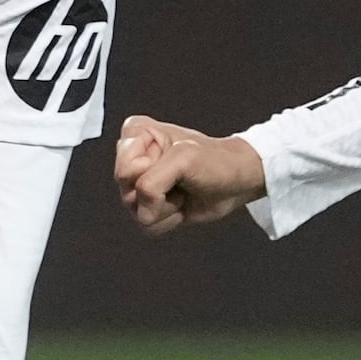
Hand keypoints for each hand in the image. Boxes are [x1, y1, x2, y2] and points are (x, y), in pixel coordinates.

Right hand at [114, 115, 266, 235]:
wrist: (236, 180)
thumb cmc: (214, 160)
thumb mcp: (182, 158)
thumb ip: (151, 181)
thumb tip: (142, 209)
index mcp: (135, 134)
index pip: (124, 169)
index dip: (150, 172)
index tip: (172, 161)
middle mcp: (132, 158)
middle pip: (127, 193)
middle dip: (158, 193)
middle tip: (179, 178)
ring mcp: (139, 184)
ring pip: (136, 212)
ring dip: (166, 207)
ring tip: (181, 190)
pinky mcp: (149, 206)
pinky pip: (147, 225)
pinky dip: (169, 219)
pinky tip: (181, 204)